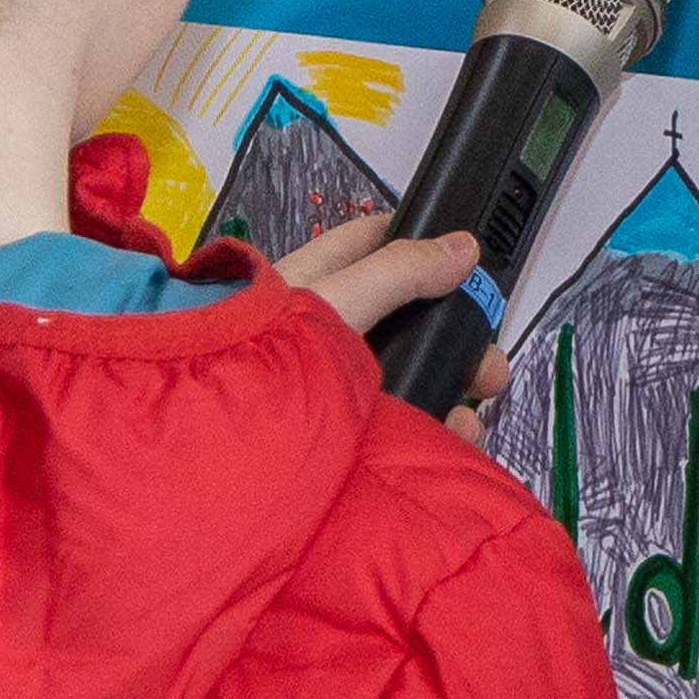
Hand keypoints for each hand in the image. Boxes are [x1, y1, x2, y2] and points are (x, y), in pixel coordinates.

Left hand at [276, 209, 500, 440]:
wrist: (210, 453)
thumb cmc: (253, 359)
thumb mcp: (332, 303)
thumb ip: (398, 273)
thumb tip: (462, 247)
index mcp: (311, 283)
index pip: (372, 245)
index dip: (421, 245)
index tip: (469, 263)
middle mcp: (322, 333)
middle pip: (403, 322)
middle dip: (455, 342)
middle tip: (488, 372)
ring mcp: (331, 389)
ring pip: (405, 381)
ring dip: (448, 396)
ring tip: (467, 422)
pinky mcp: (339, 439)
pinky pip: (397, 430)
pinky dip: (430, 436)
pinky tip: (447, 445)